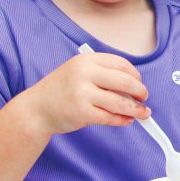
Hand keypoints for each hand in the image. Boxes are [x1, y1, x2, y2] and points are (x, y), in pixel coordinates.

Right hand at [21, 52, 149, 135]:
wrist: (35, 109)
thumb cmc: (61, 90)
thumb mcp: (79, 71)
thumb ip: (103, 73)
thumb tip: (134, 86)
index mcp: (87, 60)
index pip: (122, 65)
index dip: (136, 76)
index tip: (139, 83)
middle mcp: (85, 73)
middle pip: (126, 82)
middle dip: (140, 92)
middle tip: (144, 98)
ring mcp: (83, 93)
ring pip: (121, 102)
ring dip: (136, 109)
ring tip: (143, 113)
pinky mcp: (82, 113)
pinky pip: (110, 117)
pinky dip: (122, 120)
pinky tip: (126, 120)